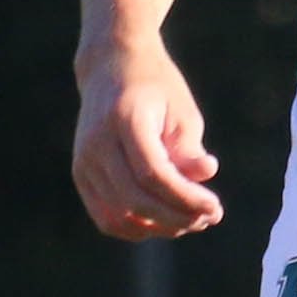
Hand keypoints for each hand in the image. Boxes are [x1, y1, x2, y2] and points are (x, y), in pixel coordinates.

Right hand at [74, 47, 222, 240]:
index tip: (215, 207)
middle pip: (136, 199)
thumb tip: (206, 175)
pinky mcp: (81, 175)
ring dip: (160, 226)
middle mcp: (96, 142)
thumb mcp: (181, 111)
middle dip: (177, 217)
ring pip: (120, 215)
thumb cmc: (156, 89)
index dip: (185, 198)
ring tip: (192, 220)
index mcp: (123, 118)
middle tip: (209, 218)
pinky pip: (107, 218)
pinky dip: (137, 228)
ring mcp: (84, 161)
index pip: (152, 173)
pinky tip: (165, 222)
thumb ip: (189, 148)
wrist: (111, 68)